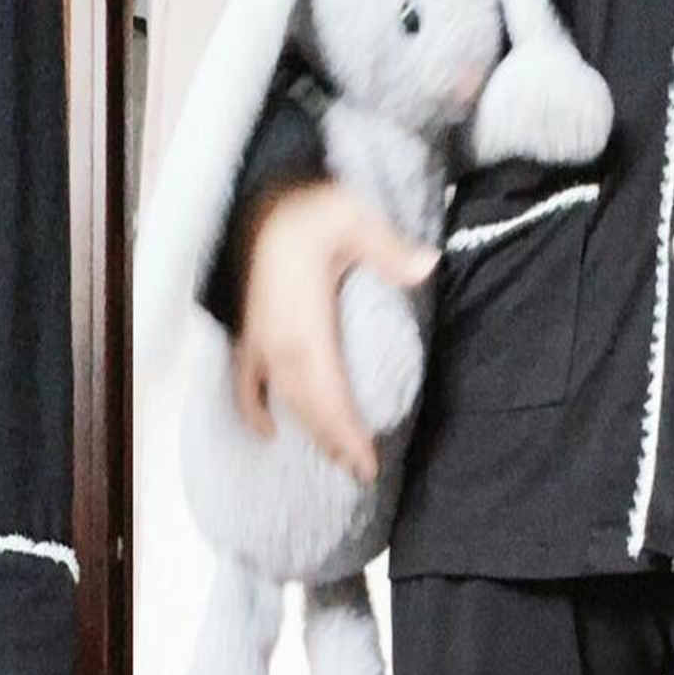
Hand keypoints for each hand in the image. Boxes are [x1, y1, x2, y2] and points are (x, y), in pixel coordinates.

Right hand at [231, 180, 440, 485]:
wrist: (259, 201)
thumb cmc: (309, 211)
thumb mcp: (352, 217)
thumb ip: (388, 247)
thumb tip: (428, 265)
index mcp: (304, 325)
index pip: (329, 394)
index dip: (346, 432)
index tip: (367, 464)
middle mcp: (278, 344)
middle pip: (309, 407)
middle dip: (335, 442)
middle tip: (362, 473)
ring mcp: (259, 343)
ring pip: (286, 401)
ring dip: (310, 432)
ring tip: (337, 460)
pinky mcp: (248, 335)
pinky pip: (246, 383)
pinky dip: (254, 409)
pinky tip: (269, 432)